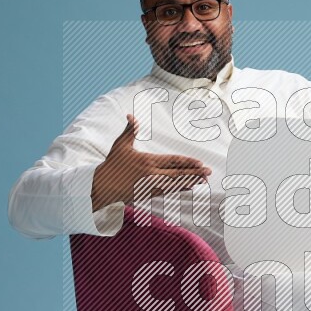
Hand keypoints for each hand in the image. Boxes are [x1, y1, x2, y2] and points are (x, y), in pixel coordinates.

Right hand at [91, 113, 211, 211]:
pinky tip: (189, 187)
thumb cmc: (112, 164)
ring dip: (190, 182)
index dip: (187, 162)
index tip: (200, 163)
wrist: (102, 186)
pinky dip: (180, 189)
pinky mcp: (148, 195)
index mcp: (147, 161)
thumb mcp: (121, 145)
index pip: (172, 161)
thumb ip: (130, 130)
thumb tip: (131, 115)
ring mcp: (151, 186)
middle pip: (177, 174)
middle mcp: (151, 175)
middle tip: (209, 172)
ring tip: (203, 181)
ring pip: (175, 185)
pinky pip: (168, 192)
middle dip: (194, 173)